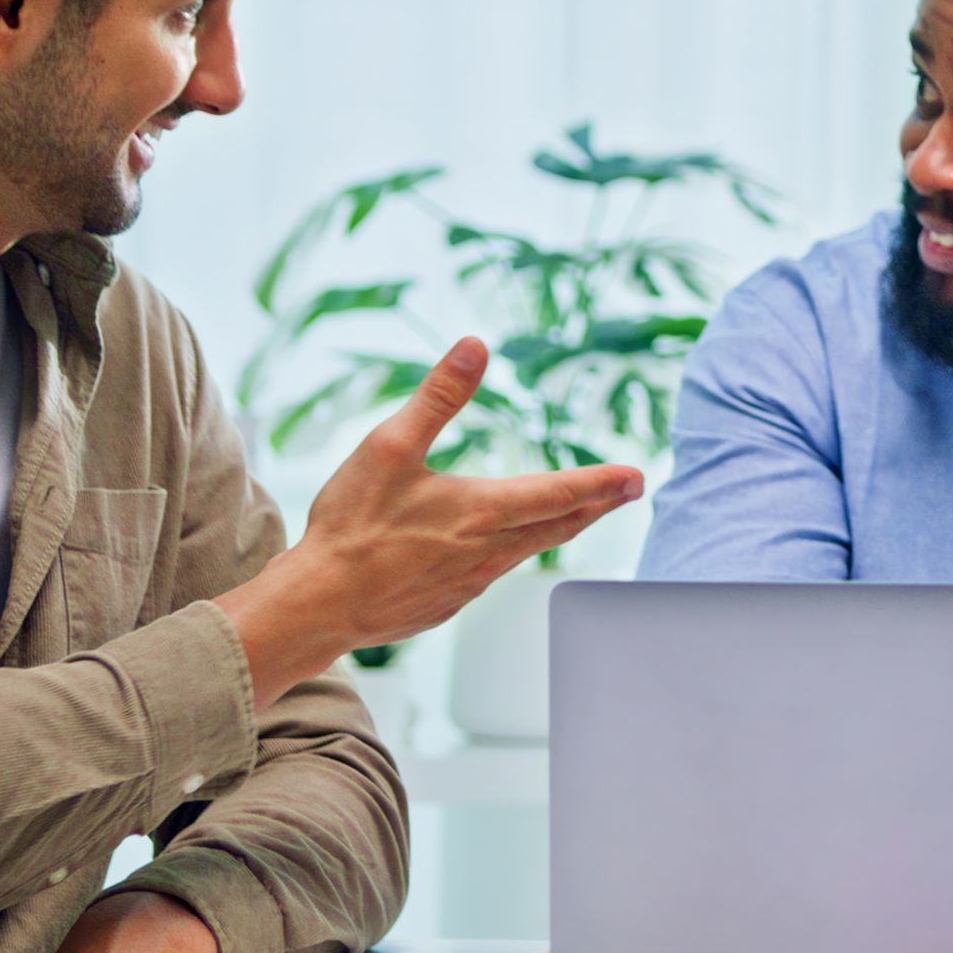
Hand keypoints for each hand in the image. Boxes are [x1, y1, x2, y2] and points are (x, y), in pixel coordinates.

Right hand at [219, 339, 642, 705]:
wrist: (317, 606)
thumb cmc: (350, 527)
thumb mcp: (389, 447)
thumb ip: (438, 396)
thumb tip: (474, 347)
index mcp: (481, 511)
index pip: (558, 493)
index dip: (601, 483)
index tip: (635, 476)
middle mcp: (488, 552)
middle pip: (557, 525)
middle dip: (596, 505)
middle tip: (628, 491)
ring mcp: (470, 584)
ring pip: (527, 551)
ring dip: (559, 529)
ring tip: (578, 513)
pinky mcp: (448, 604)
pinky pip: (490, 573)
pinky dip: (511, 553)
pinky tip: (502, 548)